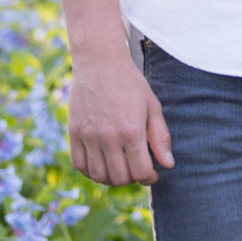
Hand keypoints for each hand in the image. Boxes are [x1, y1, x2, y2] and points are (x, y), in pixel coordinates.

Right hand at [67, 49, 173, 185]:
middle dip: (131, 179)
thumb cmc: (130, 83)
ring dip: (111, 178)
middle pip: (119, 178)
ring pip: (98, 175)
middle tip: (136, 169)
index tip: (152, 173)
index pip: (140, 172)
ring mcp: (88, 135)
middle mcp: (108, 136)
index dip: (149, 178)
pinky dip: (90, 171)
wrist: (100, 61)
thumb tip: (168, 164)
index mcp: (131, 130)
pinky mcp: (73, 132)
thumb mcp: (152, 106)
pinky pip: (79, 164)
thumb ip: (160, 137)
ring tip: (119, 169)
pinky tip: (101, 164)